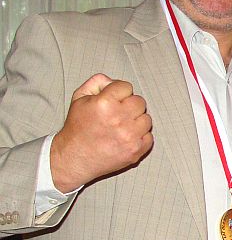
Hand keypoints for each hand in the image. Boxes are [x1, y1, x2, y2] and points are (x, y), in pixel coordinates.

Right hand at [50, 74, 152, 192]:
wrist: (74, 158)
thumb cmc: (77, 128)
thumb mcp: (79, 98)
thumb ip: (97, 82)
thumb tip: (113, 81)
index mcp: (104, 103)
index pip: (126, 86)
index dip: (118, 92)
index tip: (111, 101)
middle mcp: (119, 118)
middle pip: (140, 102)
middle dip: (129, 106)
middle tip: (117, 114)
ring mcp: (129, 136)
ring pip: (146, 119)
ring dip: (136, 122)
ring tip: (120, 127)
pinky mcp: (136, 150)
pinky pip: (149, 136)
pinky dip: (139, 137)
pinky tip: (125, 138)